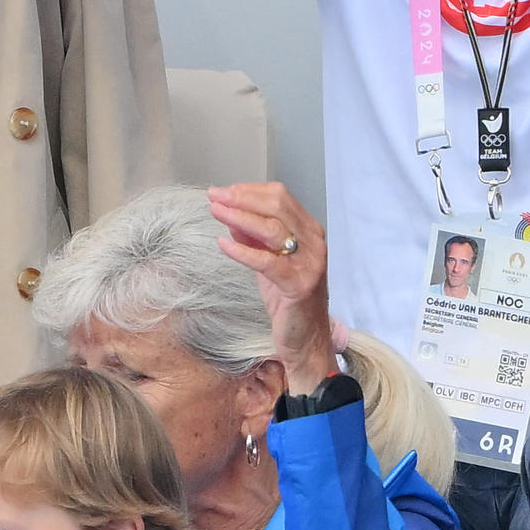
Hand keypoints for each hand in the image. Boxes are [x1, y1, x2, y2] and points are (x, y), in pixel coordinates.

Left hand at [208, 182, 336, 393]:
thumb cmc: (288, 299)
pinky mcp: (298, 285)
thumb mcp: (269, 261)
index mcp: (309, 231)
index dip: (249, 190)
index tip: (223, 191)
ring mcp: (309, 263)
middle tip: (214, 196)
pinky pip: (267, 261)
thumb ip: (254, 237)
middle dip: (241, 197)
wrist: (306, 340)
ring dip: (239, 216)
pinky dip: (242, 250)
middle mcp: (314, 242)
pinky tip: (223, 244)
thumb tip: (232, 214)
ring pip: (272, 229)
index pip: (280, 197)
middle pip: (277, 206)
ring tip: (215, 211)